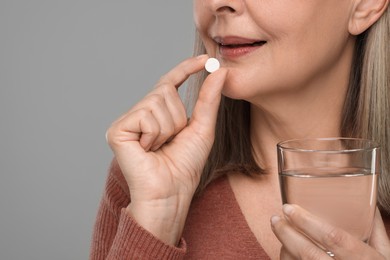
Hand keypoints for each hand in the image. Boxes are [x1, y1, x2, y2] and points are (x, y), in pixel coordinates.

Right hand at [106, 55, 227, 244]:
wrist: (171, 192)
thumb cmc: (185, 166)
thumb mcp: (202, 128)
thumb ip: (208, 99)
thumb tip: (220, 71)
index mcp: (157, 114)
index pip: (170, 82)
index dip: (186, 69)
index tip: (206, 59)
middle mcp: (139, 114)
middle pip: (164, 91)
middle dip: (178, 117)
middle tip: (172, 140)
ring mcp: (127, 122)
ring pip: (156, 102)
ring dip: (168, 128)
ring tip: (159, 147)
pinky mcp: (117, 130)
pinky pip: (146, 115)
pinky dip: (155, 133)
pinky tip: (148, 150)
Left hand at [271, 204, 389, 258]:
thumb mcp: (386, 255)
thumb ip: (375, 233)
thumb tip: (368, 208)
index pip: (332, 237)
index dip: (307, 222)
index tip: (290, 208)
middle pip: (308, 253)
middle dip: (287, 233)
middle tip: (275, 218)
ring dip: (285, 247)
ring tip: (279, 231)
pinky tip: (286, 250)